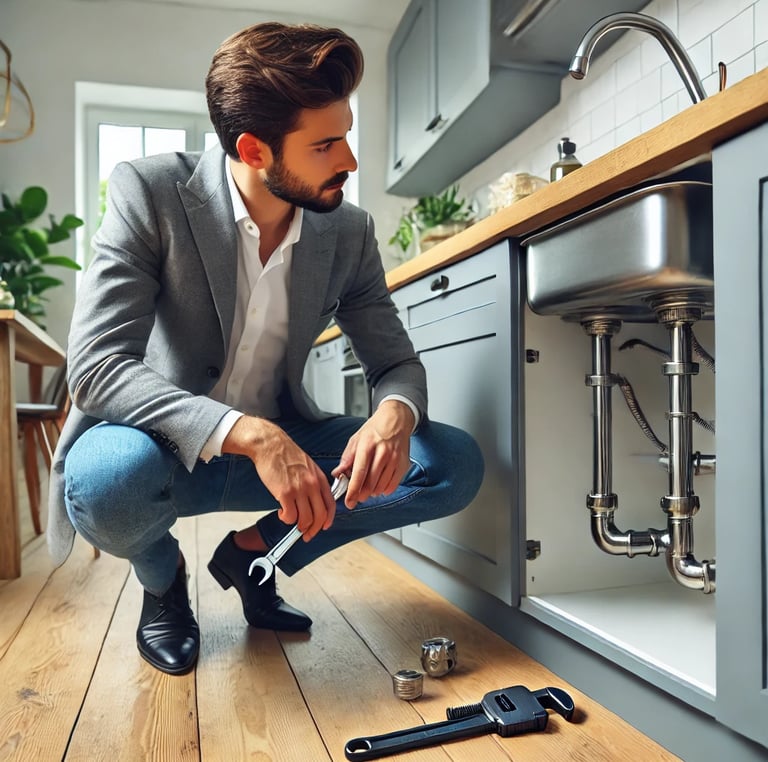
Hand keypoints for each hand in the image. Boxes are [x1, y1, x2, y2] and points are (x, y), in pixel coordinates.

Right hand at [222, 416, 335, 539]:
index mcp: (319, 478)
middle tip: (306, 534)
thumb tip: (313, 499)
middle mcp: (312, 485)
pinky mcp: (284, 493)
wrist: (270, 445)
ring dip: (298, 526)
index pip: (330, 504)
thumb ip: (313, 481)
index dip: (328, 520)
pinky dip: (285, 519)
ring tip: (291, 521)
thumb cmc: (286, 454)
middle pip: (319, 516)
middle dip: (313, 529)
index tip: (323, 526)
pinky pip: (289, 516)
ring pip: (305, 519)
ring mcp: (299, 490)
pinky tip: (281, 513)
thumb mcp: (308, 466)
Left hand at [332, 400, 413, 508]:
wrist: (396, 420)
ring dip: (372, 492)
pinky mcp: (403, 464)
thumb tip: (338, 473)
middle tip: (357, 496)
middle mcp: (383, 452)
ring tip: (368, 486)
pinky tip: (379, 484)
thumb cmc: (375, 430)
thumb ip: (347, 458)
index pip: (359, 473)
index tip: (349, 501)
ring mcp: (395, 459)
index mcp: (367, 445)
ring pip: (381, 487)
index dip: (353, 490)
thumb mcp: (356, 439)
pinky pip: (392, 486)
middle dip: (361, 495)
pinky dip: (384, 490)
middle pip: (370, 483)